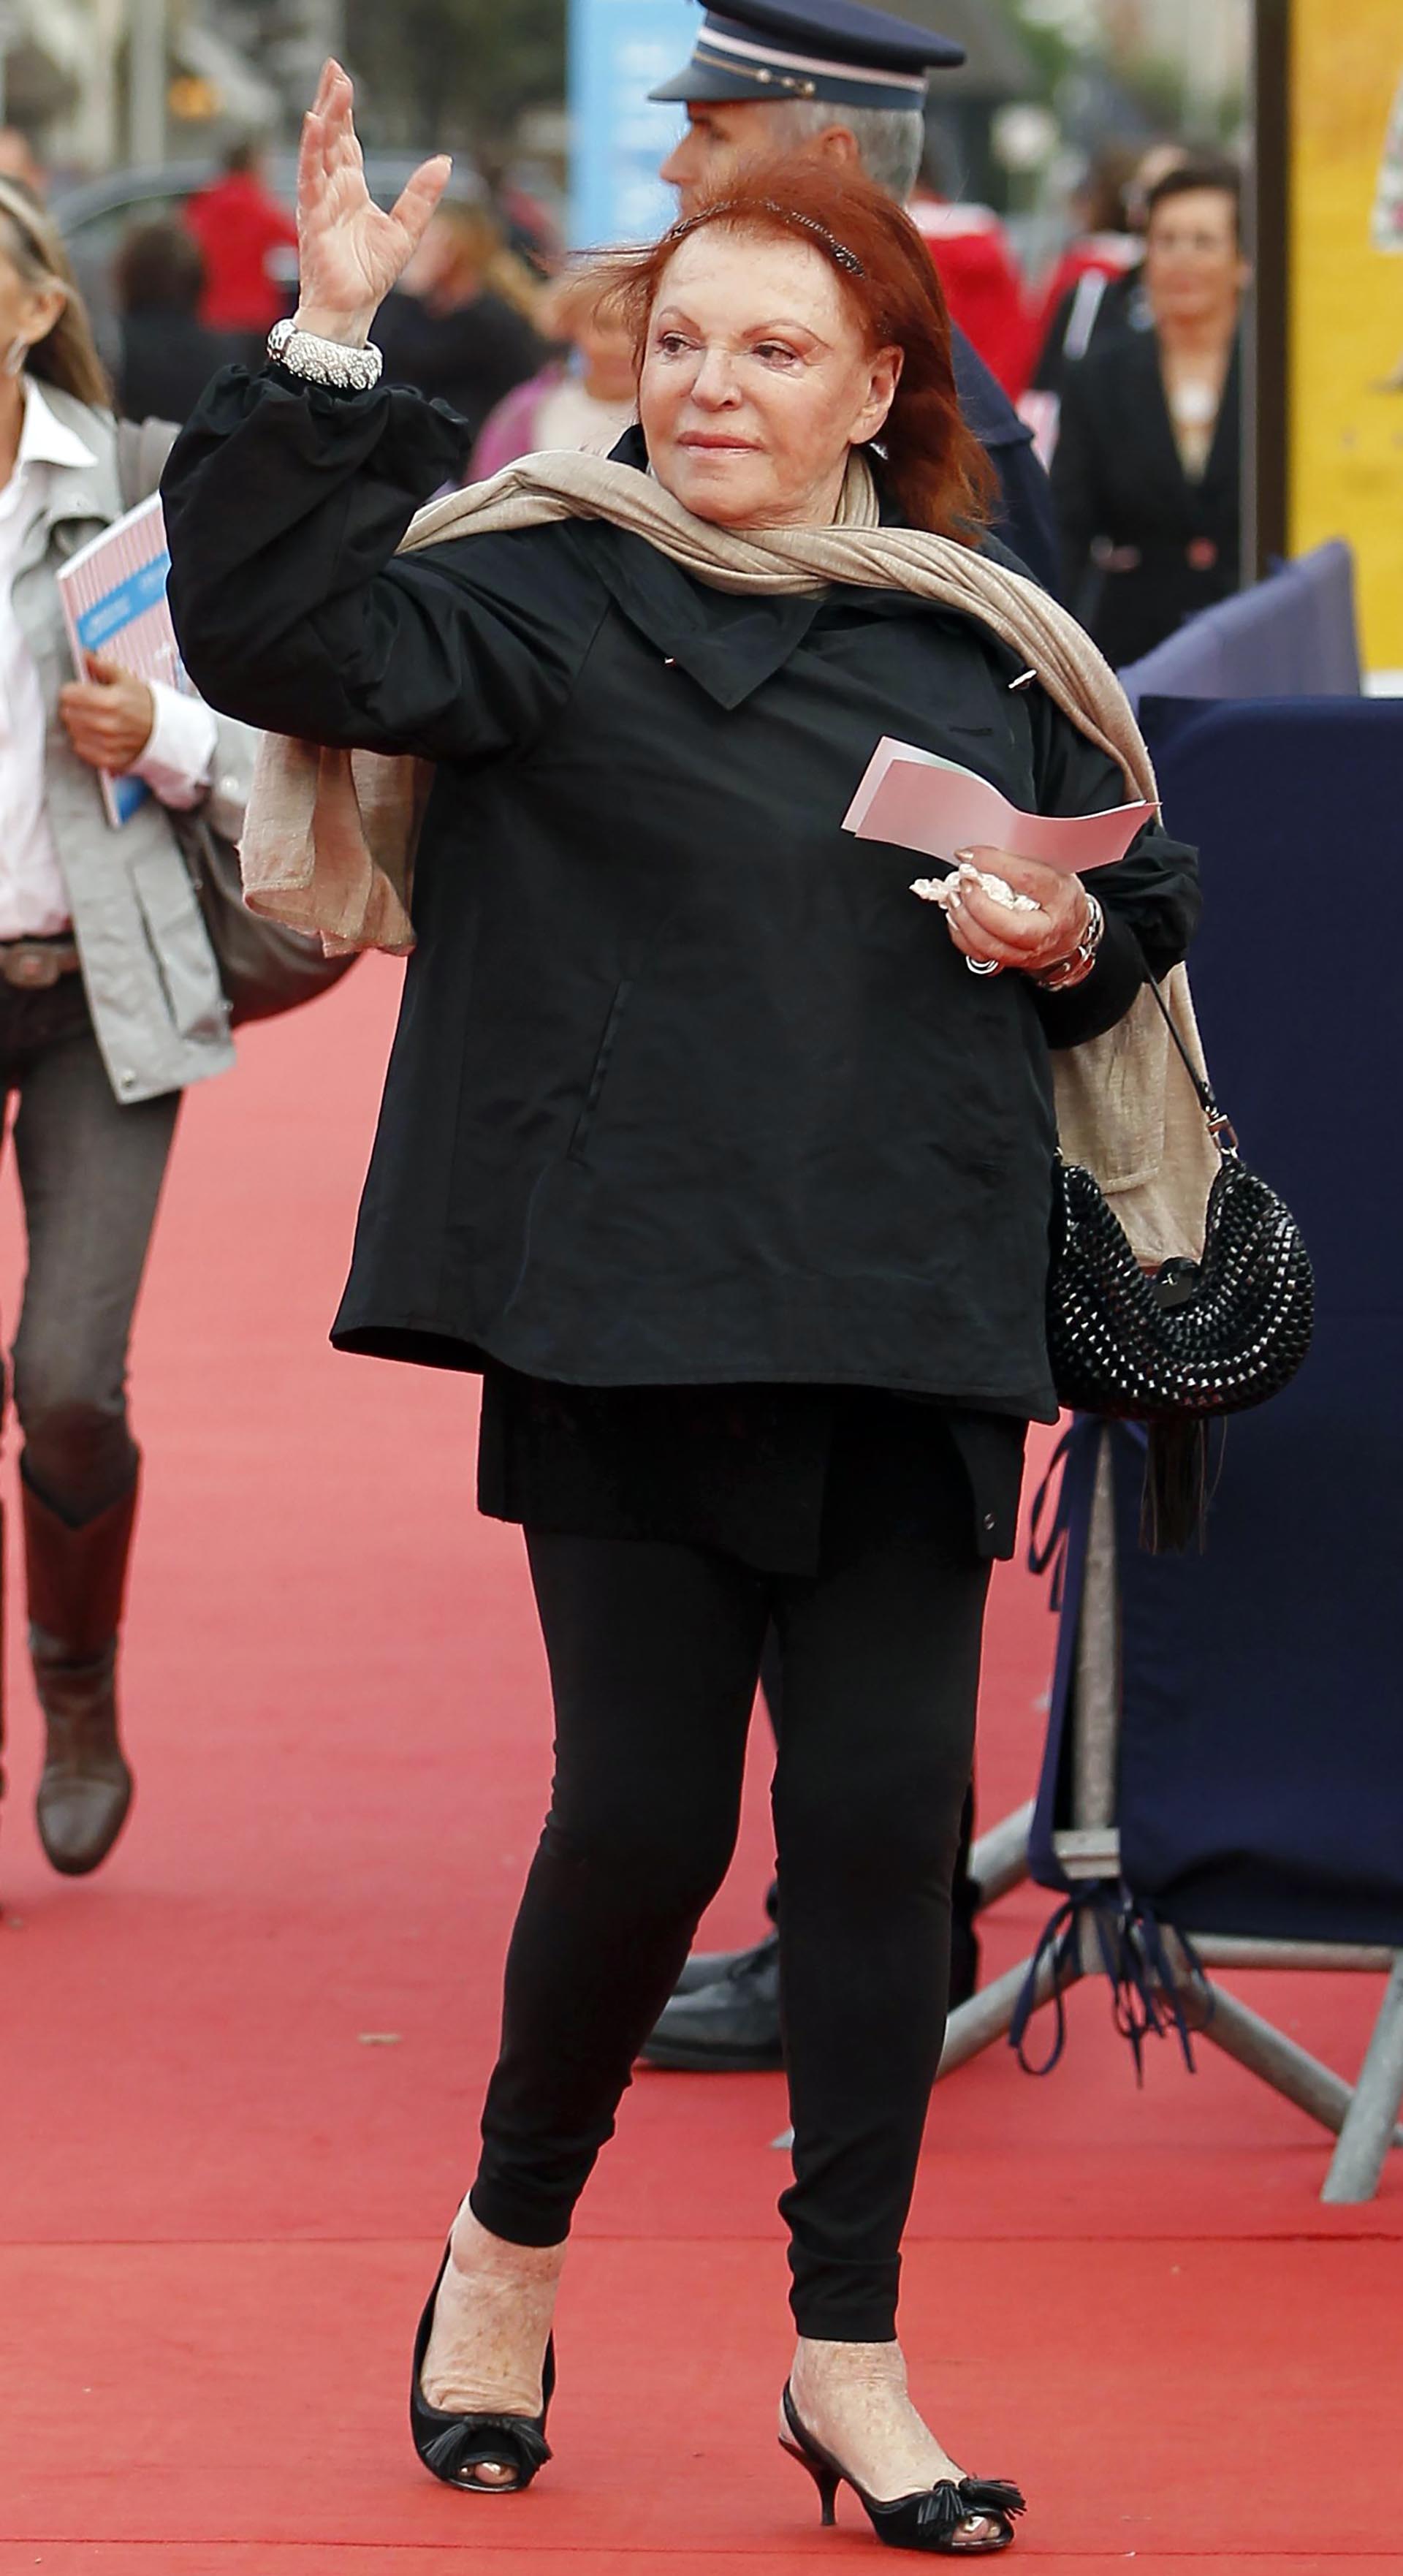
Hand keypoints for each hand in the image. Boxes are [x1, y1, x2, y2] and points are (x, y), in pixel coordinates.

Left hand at [59, 654, 155, 773]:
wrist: (166, 732)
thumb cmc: (145, 705)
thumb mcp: (127, 679)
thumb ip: (102, 666)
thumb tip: (85, 655)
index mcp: (110, 701)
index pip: (68, 694)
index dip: (71, 690)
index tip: (76, 691)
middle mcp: (106, 724)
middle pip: (67, 713)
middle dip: (72, 707)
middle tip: (84, 706)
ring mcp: (107, 744)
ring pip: (72, 731)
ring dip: (77, 725)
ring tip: (90, 720)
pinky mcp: (108, 759)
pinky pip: (81, 750)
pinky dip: (85, 742)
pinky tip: (94, 736)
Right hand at [293, 58, 450, 343]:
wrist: (352, 310)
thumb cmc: (370, 276)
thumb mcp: (407, 230)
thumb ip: (422, 196)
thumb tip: (444, 162)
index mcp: (351, 190)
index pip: (347, 142)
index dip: (345, 112)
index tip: (343, 80)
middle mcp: (333, 190)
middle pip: (331, 137)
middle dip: (332, 103)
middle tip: (333, 67)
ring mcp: (320, 201)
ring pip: (320, 150)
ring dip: (325, 118)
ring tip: (332, 88)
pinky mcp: (313, 217)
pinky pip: (310, 177)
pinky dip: (311, 151)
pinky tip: (313, 124)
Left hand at [941, 846, 1091, 977]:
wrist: (1073, 930)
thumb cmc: (1061, 897)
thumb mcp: (1052, 869)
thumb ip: (1020, 861)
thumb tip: (983, 853)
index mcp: (1060, 898)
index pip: (1027, 880)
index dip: (994, 865)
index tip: (970, 856)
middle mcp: (1046, 932)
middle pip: (1009, 927)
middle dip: (977, 904)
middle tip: (963, 883)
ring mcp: (1028, 953)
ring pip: (991, 947)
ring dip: (965, 921)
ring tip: (955, 899)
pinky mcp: (1012, 962)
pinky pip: (982, 957)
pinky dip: (963, 937)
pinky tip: (958, 918)